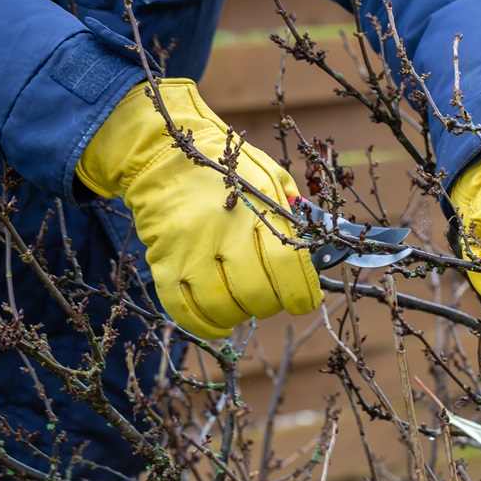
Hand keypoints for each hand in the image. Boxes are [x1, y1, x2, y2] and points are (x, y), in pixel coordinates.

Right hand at [76, 79, 322, 337]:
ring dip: (240, 314)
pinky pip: (183, 309)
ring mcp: (190, 249)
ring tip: (244, 302)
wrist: (161, 154)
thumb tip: (319, 245)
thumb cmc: (225, 169)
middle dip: (271, 304)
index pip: (287, 267)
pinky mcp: (163, 262)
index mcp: (256, 210)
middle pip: (256, 293)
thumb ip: (295, 209)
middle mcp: (223, 232)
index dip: (301, 293)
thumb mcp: (269, 175)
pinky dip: (205, 326)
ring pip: (222, 306)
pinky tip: (221, 324)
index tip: (304, 300)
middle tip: (271, 296)